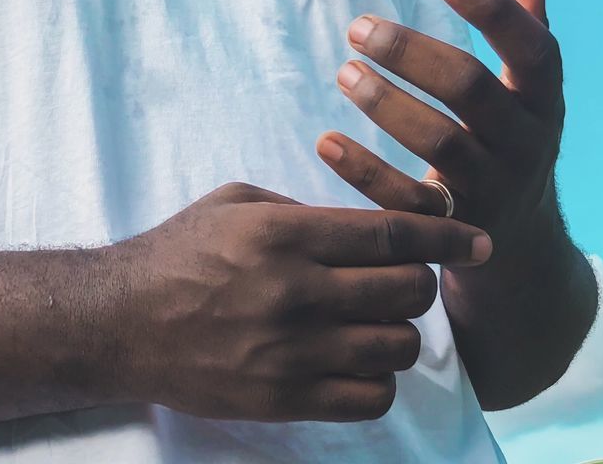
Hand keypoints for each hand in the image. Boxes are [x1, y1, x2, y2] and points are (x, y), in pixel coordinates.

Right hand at [111, 180, 492, 423]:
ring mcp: (292, 352)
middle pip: (405, 291)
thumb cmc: (181, 250)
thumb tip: (365, 225)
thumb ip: (302, 210)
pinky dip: (379, 380)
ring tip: (378, 321)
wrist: (123, 320)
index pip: (390, 236)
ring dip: (399, 331)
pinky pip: (370, 399)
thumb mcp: (237, 202)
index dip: (444, 237)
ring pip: (396, 346)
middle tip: (410, 279)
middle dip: (423, 282)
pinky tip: (360, 362)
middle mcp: (297, 292)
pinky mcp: (285, 399)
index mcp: (285, 235)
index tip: (479, 240)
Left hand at [314, 0, 563, 261]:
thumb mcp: (530, 92)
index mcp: (543, 101)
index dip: (494, 10)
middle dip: (413, 53)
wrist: (523, 254)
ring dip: (386, 105)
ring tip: (344, 72)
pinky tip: (326, 141)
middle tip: (358, 26)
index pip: (533, 50)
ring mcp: (492, 189)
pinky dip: (364, 174)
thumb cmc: (513, 144)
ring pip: (439, 143)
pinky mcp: (451, 230)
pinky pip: (407, 202)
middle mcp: (526, 144)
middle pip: (472, 89)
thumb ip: (527, 23)